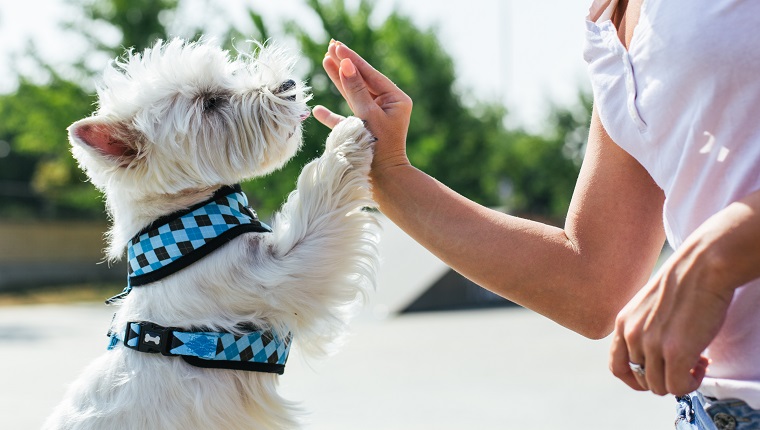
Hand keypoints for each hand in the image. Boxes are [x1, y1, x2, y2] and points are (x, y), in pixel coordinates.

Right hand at [314, 40, 412, 174]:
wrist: (383, 181)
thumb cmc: (379, 148)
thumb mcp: (368, 115)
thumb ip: (356, 90)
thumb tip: (346, 64)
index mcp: (395, 99)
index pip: (370, 74)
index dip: (352, 59)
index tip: (337, 45)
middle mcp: (386, 106)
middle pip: (361, 81)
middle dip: (344, 64)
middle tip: (330, 46)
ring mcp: (374, 119)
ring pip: (352, 95)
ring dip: (338, 81)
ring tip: (324, 61)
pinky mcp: (362, 133)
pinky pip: (345, 119)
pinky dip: (331, 115)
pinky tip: (318, 110)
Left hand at [609, 225, 735, 395]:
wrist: (703, 265)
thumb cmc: (684, 282)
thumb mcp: (649, 305)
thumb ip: (644, 327)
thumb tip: (653, 357)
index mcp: (623, 323)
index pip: (616, 366)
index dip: (634, 379)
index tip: (655, 375)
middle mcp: (631, 335)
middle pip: (640, 379)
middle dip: (664, 377)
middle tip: (685, 362)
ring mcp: (652, 345)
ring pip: (659, 387)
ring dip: (680, 380)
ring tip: (697, 361)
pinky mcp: (675, 352)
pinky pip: (678, 388)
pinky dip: (691, 384)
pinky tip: (703, 363)